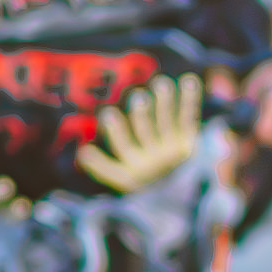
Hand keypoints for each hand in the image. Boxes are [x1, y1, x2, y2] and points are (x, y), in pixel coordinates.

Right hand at [78, 77, 210, 196]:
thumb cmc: (143, 177)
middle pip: (146, 133)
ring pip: (167, 122)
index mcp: (134, 170)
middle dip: (141, 114)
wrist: (182, 190)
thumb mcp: (122, 177)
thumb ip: (102, 166)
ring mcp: (173, 151)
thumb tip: (81, 153)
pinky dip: (190, 99)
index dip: (114, 134)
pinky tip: (189, 81)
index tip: (107, 114)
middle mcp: (155, 162)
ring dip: (165, 102)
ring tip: (162, 84)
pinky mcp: (189, 140)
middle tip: (139, 96)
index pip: (121, 152)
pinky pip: (189, 117)